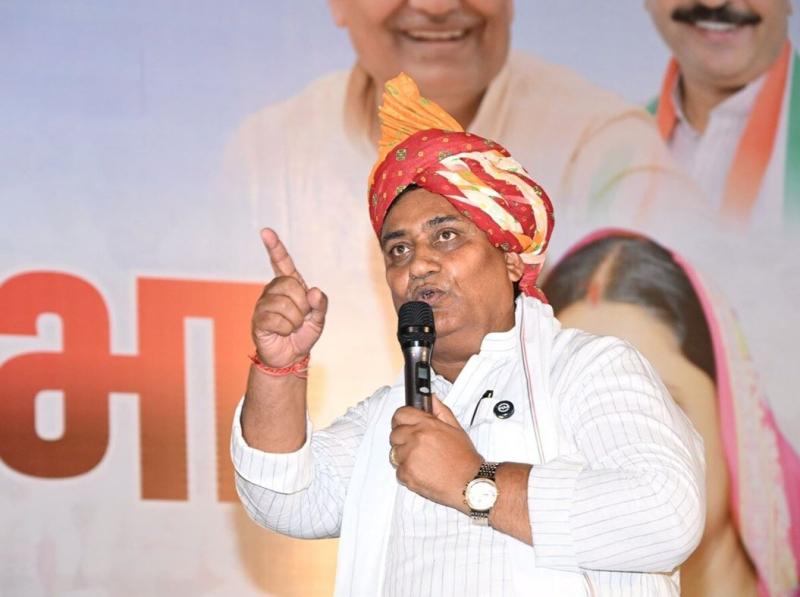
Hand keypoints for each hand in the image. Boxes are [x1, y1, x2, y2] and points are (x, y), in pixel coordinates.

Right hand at [252, 228, 327, 367]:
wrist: (290, 356)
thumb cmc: (303, 333)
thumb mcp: (319, 319)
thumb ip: (321, 305)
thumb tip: (314, 292)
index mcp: (290, 285)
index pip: (281, 262)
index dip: (274, 247)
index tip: (265, 231)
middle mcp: (274, 290)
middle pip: (289, 285)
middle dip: (302, 305)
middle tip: (301, 318)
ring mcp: (264, 304)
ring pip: (284, 304)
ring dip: (295, 320)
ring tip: (292, 327)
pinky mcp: (258, 319)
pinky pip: (276, 320)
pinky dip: (286, 329)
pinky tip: (283, 332)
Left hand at [390, 396, 481, 510]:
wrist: (469, 484)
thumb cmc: (465, 459)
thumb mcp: (456, 428)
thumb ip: (440, 411)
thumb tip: (431, 398)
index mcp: (427, 425)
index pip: (400, 414)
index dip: (402, 419)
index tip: (404, 424)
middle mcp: (416, 439)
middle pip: (394, 434)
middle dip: (403, 439)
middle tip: (418, 446)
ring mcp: (409, 457)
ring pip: (395, 453)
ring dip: (405, 457)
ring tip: (423, 461)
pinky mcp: (407, 474)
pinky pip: (398, 470)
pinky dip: (407, 473)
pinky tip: (423, 472)